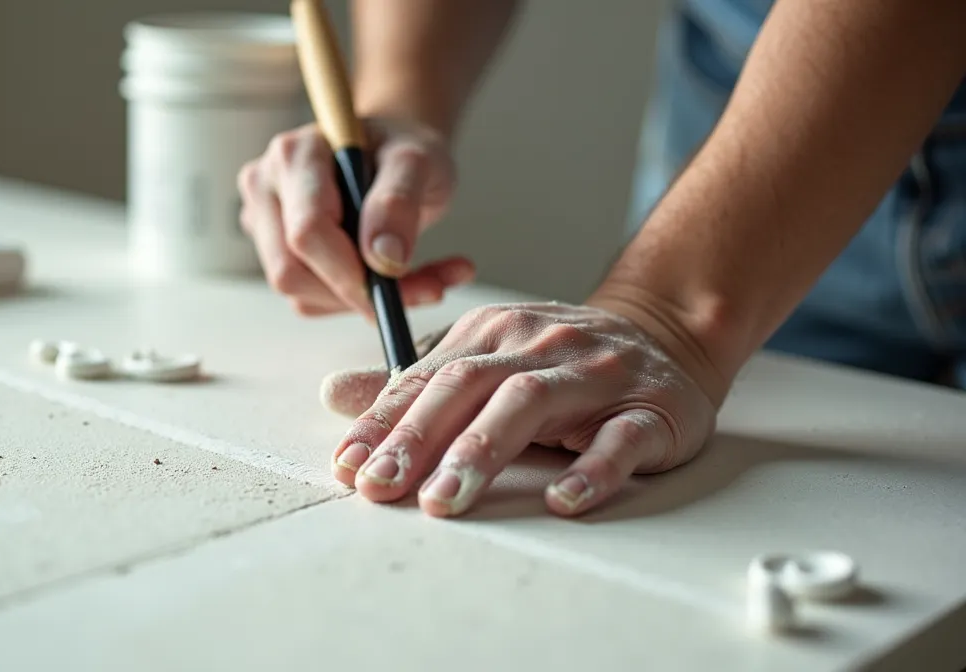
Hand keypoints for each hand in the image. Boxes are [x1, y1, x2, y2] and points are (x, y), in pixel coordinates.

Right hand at [236, 118, 474, 316]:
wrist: (392, 157)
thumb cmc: (400, 151)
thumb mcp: (416, 162)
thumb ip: (399, 202)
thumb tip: (383, 258)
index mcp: (294, 155)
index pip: (307, 232)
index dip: (349, 270)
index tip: (394, 283)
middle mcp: (267, 187)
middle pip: (290, 270)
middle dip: (354, 292)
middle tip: (417, 288)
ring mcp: (265, 222)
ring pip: (299, 293)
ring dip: (361, 301)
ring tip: (420, 279)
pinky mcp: (276, 253)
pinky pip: (310, 299)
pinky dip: (357, 302)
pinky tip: (396, 281)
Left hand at [319, 302, 717, 516]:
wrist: (667, 335)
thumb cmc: (560, 362)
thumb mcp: (484, 362)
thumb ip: (414, 384)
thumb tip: (335, 394)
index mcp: (492, 333)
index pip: (425, 378)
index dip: (382, 422)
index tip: (347, 466)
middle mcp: (538, 344)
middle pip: (469, 386)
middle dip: (418, 439)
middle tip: (381, 487)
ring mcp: (595, 375)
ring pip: (531, 404)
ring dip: (482, 452)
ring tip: (445, 499)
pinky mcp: (650, 408)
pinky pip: (620, 438)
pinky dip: (592, 469)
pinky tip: (562, 499)